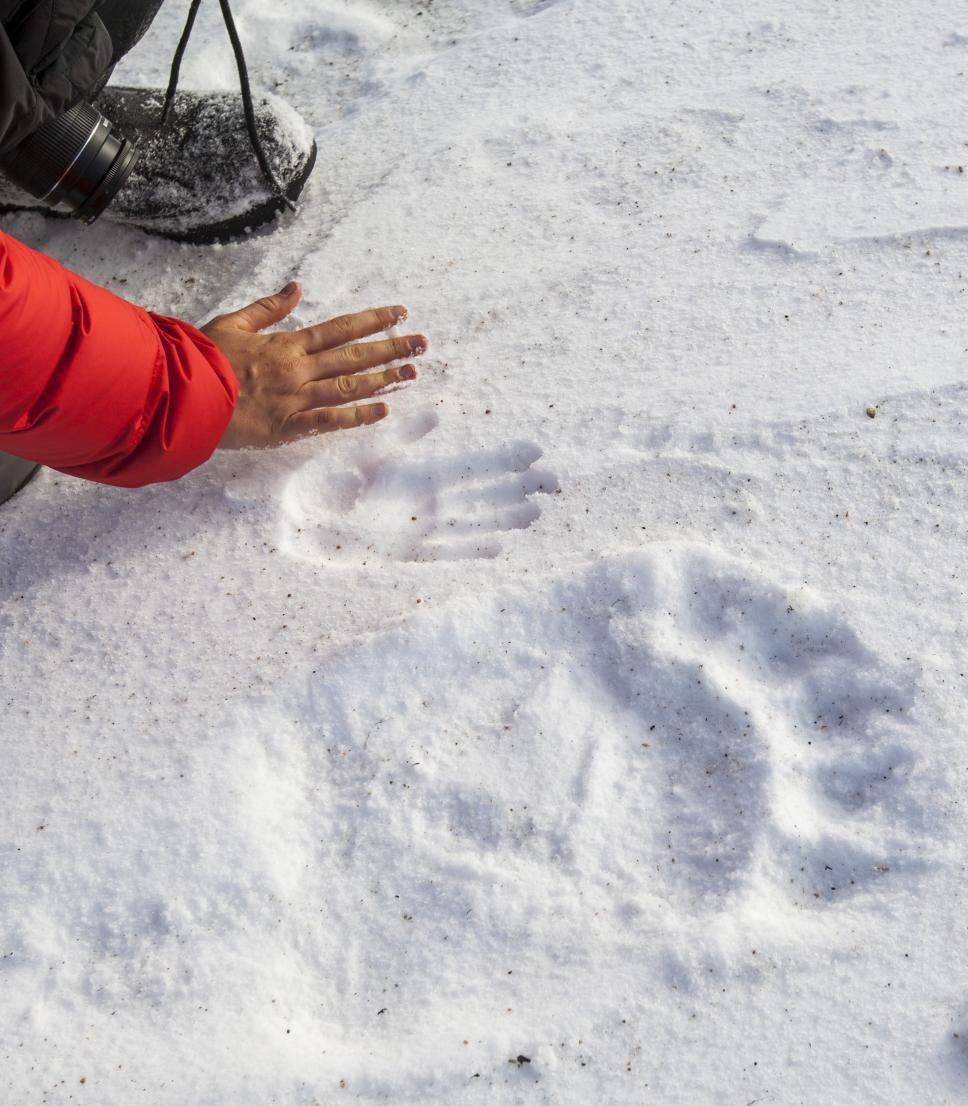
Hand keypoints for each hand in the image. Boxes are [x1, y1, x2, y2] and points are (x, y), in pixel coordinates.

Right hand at [205, 282, 426, 449]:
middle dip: (391, 348)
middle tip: (423, 343)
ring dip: (383, 379)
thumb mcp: (233, 322)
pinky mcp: (287, 426)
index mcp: (287, 344)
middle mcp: (298, 369)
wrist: (182, 393)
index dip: (373, 320)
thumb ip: (268, 308)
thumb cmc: (201, 358)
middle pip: (354, 356)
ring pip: (349, 386)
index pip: (340, 329)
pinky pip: (329, 421)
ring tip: (412, 373)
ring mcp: (296, 398)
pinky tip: (384, 411)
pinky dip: (357, 416)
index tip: (400, 313)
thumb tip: (297, 286)